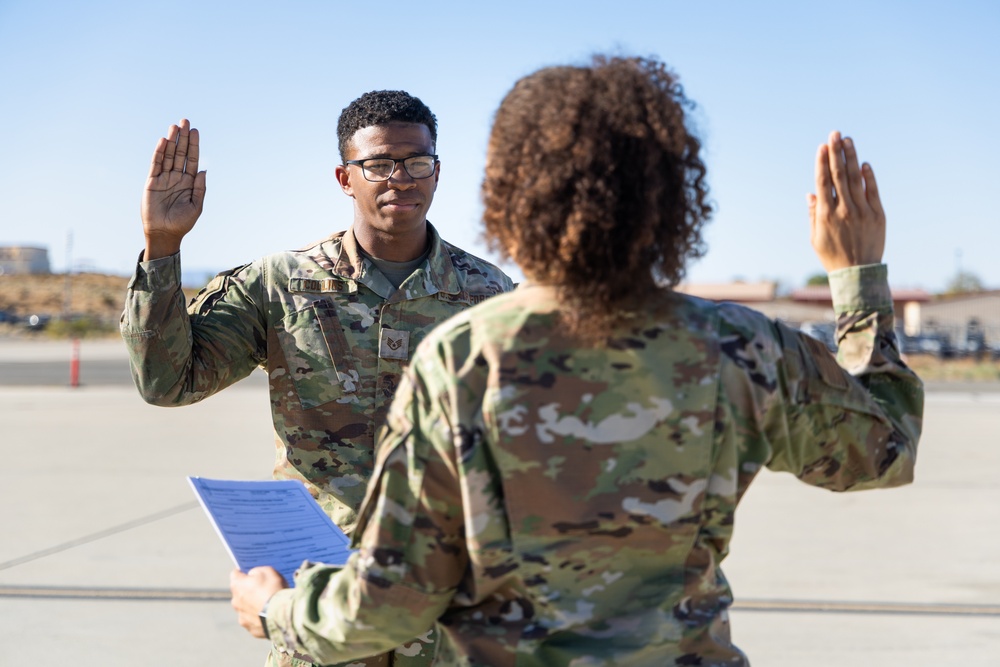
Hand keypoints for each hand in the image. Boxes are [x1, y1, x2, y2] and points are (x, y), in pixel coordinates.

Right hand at [141, 119, 206, 259]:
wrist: (164, 233)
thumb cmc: (182, 223)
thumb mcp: (196, 206)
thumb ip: (200, 189)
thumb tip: (204, 171)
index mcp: (189, 182)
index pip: (192, 160)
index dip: (194, 146)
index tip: (195, 131)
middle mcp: (177, 177)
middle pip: (181, 153)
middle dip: (183, 138)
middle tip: (185, 121)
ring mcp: (164, 178)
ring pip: (168, 156)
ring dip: (171, 141)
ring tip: (174, 126)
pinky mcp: (152, 182)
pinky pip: (156, 164)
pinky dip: (159, 153)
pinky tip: (163, 141)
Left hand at [230, 567, 287, 638]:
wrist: (282, 614)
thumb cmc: (274, 589)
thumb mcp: (267, 571)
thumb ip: (256, 571)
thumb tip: (252, 575)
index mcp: (237, 585)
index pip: (235, 574)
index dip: (243, 572)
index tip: (249, 573)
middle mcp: (235, 602)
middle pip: (240, 593)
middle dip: (248, 591)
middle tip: (264, 589)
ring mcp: (242, 617)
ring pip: (245, 608)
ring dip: (253, 606)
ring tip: (269, 604)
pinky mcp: (250, 629)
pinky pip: (253, 621)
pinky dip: (259, 618)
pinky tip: (270, 615)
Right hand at [808, 131, 884, 271]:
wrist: (857, 274)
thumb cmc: (832, 256)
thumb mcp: (815, 238)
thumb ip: (813, 214)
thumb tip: (811, 193)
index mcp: (825, 215)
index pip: (823, 182)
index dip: (822, 163)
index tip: (821, 147)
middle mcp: (843, 210)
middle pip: (838, 175)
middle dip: (836, 152)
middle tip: (834, 134)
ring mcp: (862, 212)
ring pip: (855, 179)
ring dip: (851, 158)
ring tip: (848, 141)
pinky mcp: (878, 215)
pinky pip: (873, 191)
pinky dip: (868, 177)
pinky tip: (864, 164)